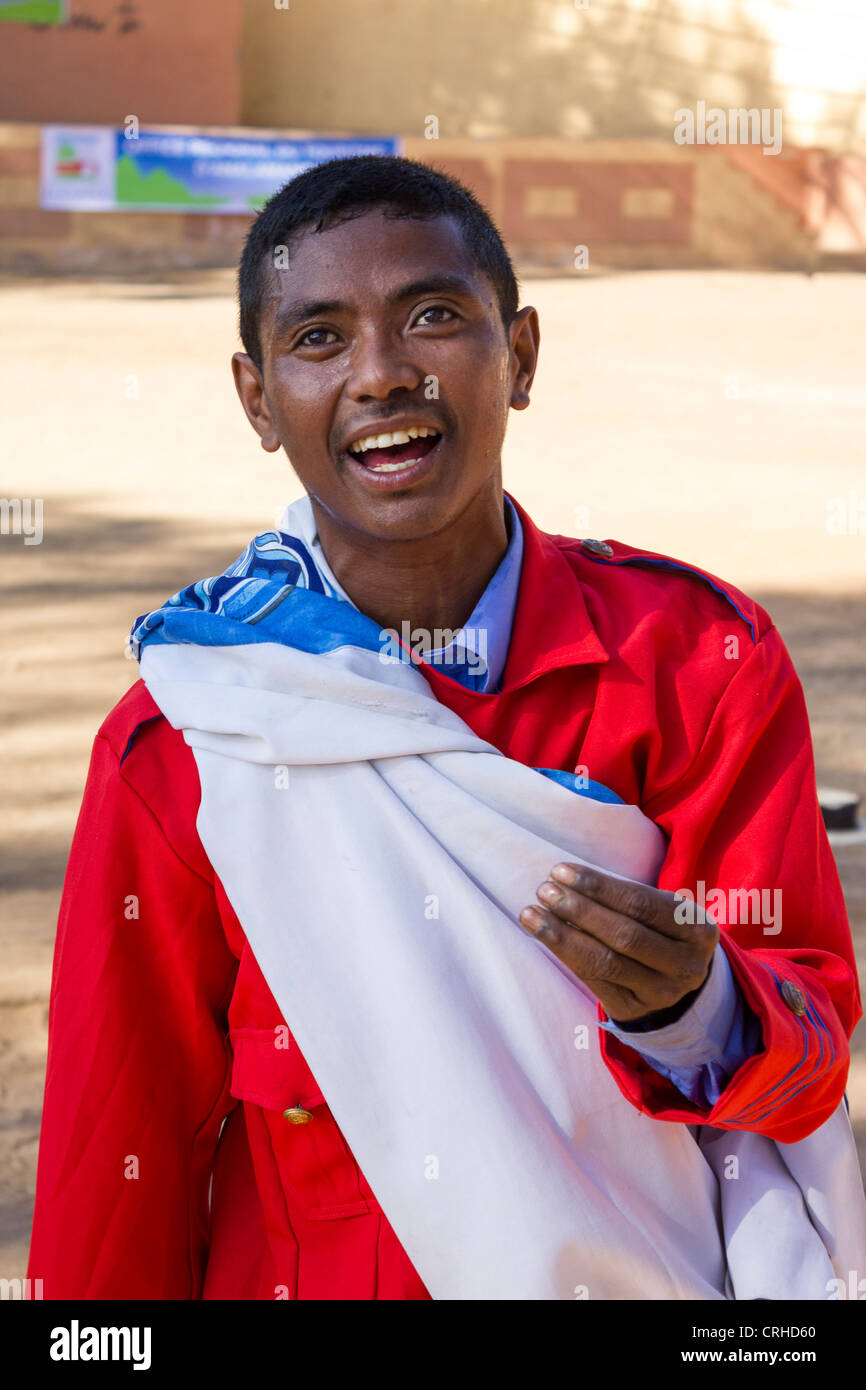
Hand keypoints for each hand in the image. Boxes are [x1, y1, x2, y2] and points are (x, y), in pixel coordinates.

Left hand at [518, 863, 718, 1025]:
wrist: (677, 977)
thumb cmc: (660, 928)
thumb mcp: (663, 909)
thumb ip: (627, 897)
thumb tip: (567, 878)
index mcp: (698, 930)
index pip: (642, 904)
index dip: (598, 887)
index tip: (561, 870)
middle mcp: (685, 966)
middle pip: (624, 936)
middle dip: (579, 910)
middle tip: (544, 890)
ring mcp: (661, 993)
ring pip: (605, 962)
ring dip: (562, 935)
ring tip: (532, 913)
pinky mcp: (634, 1009)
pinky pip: (593, 981)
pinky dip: (565, 955)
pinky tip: (544, 935)